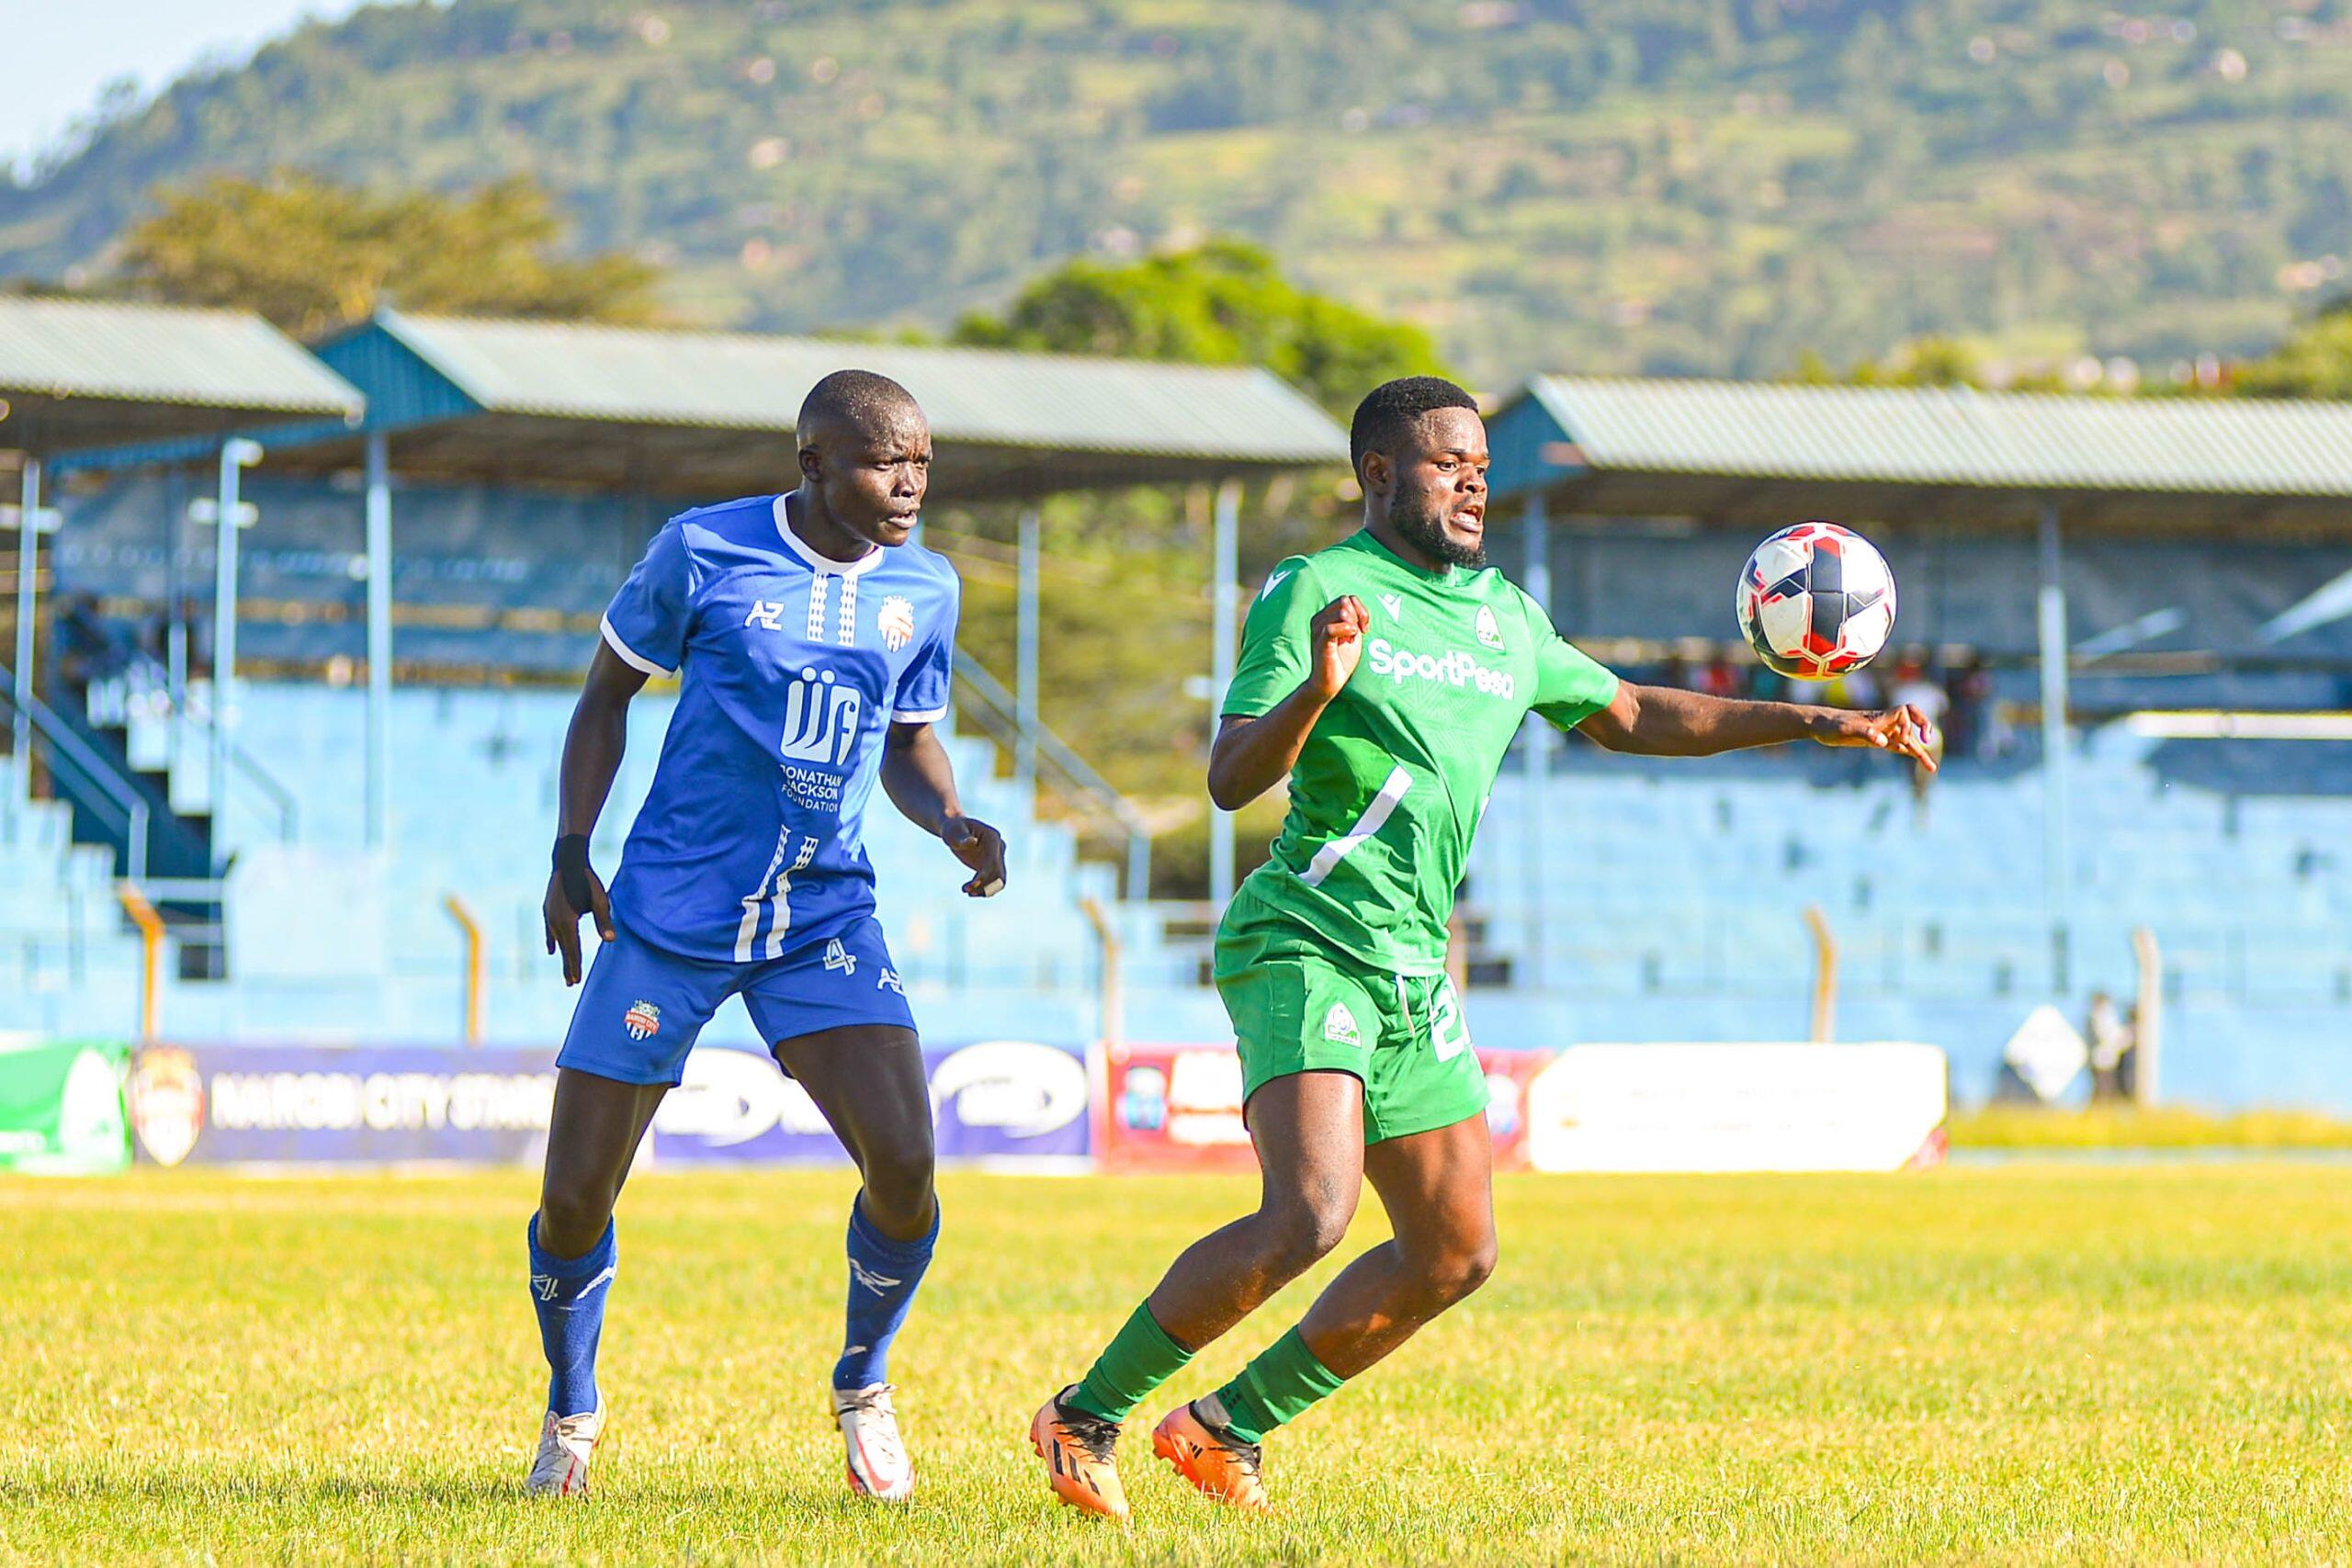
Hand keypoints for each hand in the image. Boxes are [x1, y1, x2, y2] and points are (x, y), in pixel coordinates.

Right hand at [543, 866, 616, 985]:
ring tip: (565, 971)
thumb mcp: (599, 900)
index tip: (576, 981)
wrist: (567, 861)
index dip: (575, 965)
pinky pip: (549, 931)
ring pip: (556, 941)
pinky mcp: (547, 909)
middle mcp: (555, 922)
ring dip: (561, 956)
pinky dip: (551, 941)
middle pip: (563, 949)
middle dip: (567, 966)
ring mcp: (549, 916)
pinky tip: (551, 950)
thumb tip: (610, 940)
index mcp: (568, 922)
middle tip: (570, 984)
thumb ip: (604, 921)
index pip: (572, 949)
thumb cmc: (587, 880)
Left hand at [944, 815, 1006, 897]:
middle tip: (968, 892)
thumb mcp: (954, 832)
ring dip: (985, 889)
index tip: (971, 886)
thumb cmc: (953, 829)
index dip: (984, 875)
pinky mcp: (990, 865)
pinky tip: (968, 890)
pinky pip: (992, 881)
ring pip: (998, 879)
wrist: (955, 831)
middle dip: (986, 885)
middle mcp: (999, 848)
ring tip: (967, 891)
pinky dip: (983, 888)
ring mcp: (997, 857)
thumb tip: (972, 842)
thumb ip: (963, 838)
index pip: (993, 860)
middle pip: (999, 872)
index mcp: (992, 837)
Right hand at [1308, 595, 1369, 700]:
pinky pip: (1331, 628)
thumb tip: (1356, 606)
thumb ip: (1354, 618)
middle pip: (1345, 602)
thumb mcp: (1351, 634)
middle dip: (1357, 617)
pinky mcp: (1320, 642)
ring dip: (1352, 625)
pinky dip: (1346, 630)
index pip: (1347, 598)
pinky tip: (1350, 639)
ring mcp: (1318, 630)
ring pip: (1341, 612)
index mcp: (1325, 616)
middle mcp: (1319, 619)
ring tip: (1350, 639)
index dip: (1361, 610)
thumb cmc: (1340, 659)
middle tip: (1357, 634)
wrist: (1329, 682)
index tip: (1363, 628)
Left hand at [1821, 704, 1940, 771]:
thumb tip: (1883, 741)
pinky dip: (1911, 754)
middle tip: (1928, 740)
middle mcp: (1886, 722)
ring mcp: (1884, 732)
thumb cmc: (1831, 725)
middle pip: (1914, 720)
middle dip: (1925, 727)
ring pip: (1909, 739)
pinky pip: (1900, 747)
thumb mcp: (1845, 729)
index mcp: (1881, 716)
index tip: (1901, 740)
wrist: (1820, 725)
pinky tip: (1921, 763)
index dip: (1908, 725)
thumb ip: (1864, 733)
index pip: (1905, 711)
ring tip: (1933, 768)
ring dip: (1921, 752)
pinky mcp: (1879, 742)